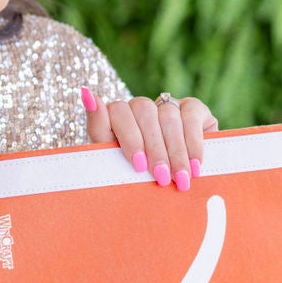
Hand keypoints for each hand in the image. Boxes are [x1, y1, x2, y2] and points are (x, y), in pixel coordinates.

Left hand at [80, 88, 218, 191]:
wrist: (174, 189)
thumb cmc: (137, 177)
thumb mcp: (115, 161)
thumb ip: (99, 128)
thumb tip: (86, 93)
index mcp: (116, 118)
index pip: (116, 110)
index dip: (129, 137)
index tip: (138, 164)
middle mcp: (140, 107)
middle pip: (143, 112)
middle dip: (154, 148)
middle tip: (161, 177)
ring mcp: (167, 104)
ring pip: (168, 116)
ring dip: (175, 151)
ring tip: (181, 178)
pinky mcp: (193, 108)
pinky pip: (191, 115)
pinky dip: (193, 142)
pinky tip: (195, 165)